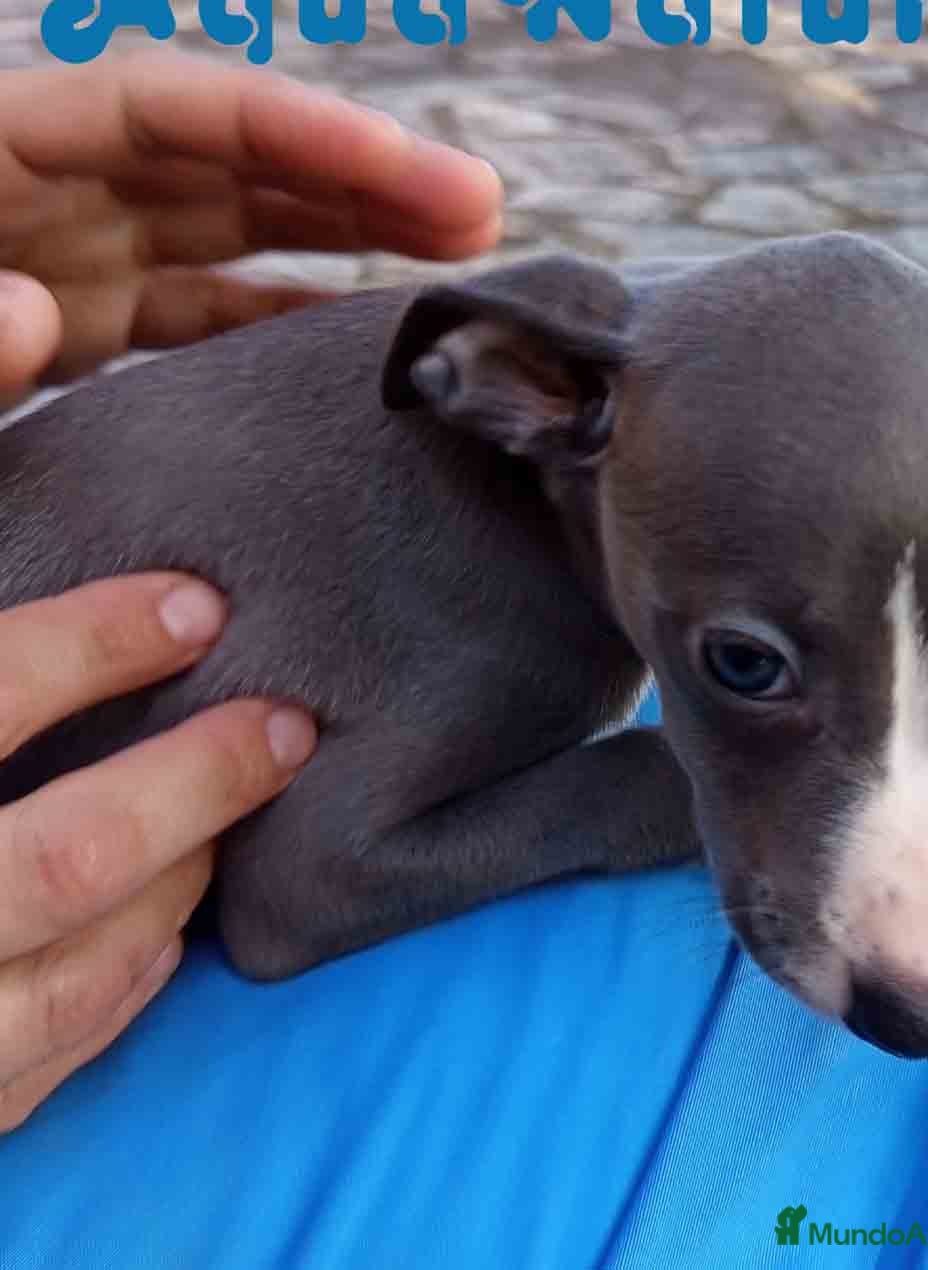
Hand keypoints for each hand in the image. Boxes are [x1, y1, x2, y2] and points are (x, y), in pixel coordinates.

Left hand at [0, 51, 502, 397]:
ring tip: (461, 251)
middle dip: (359, 173)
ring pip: (239, 223)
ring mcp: (83, 251)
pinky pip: (210, 307)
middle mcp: (59, 187)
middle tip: (483, 209)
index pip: (165, 109)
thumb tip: (35, 312)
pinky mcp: (95, 319)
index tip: (407, 168)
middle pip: (230, 154)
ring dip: (349, 230)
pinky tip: (360, 331)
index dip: (293, 126)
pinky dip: (287, 317)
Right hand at [0, 574, 316, 1130]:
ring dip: (177, 882)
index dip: (98, 644)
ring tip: (224, 820)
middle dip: (196, 781)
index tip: (198, 605)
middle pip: (66, 854)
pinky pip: (48, 1059)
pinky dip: (124, 984)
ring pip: (79, 967)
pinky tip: (164, 931)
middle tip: (285, 726)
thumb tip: (14, 483)